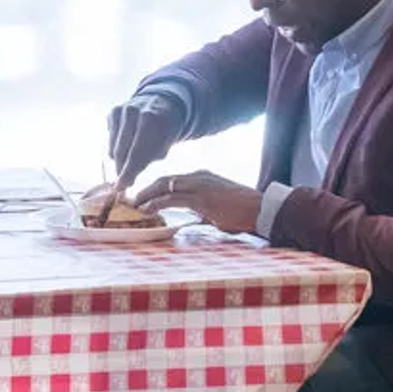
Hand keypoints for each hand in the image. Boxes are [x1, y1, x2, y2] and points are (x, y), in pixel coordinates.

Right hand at [106, 94, 184, 187]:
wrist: (162, 105)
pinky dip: (116, 147)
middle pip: (121, 152)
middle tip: (124, 182)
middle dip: (121, 170)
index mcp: (152, 121)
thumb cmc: (163, 132)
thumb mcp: (163, 148)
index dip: (127, 173)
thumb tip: (125, 182)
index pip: (135, 154)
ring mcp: (121, 111)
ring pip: (113, 148)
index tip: (120, 187)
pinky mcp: (113, 112)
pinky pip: (110, 140)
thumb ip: (145, 162)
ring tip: (129, 162)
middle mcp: (134, 113)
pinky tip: (127, 146)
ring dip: (119, 160)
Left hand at [137, 170, 262, 234]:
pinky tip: (146, 209)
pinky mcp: (200, 199)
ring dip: (146, 196)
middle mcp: (198, 177)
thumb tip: (193, 215)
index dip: (155, 187)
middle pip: (164, 180)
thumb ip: (202, 206)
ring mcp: (199, 186)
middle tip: (131, 199)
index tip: (142, 195)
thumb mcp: (218, 204)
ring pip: (164, 186)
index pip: (172, 179)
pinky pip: (172, 199)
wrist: (261, 209)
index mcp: (202, 176)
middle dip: (145, 189)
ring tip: (134, 205)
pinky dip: (156, 203)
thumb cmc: (243, 210)